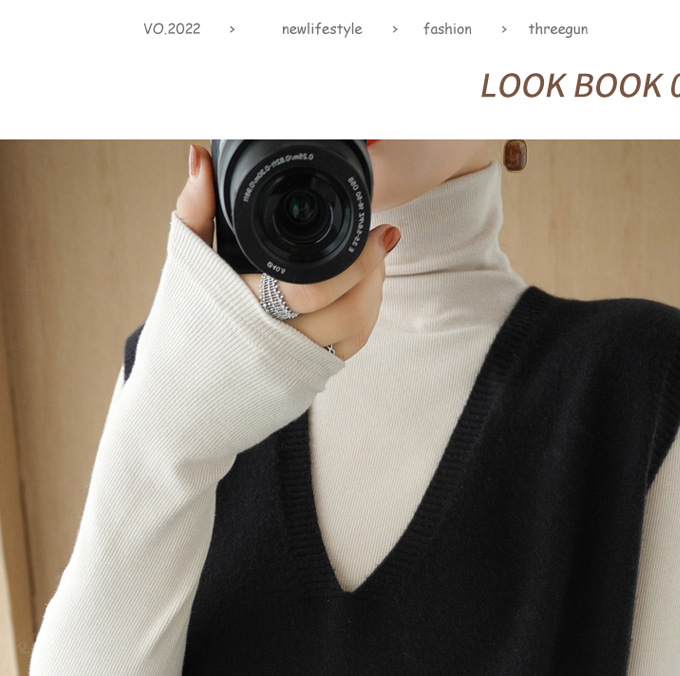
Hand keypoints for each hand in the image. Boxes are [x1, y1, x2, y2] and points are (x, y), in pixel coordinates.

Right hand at [175, 143, 400, 360]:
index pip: (316, 288)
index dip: (359, 260)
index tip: (381, 231)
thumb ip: (195, 209)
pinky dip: (362, 318)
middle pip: (351, 311)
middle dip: (374, 271)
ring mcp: (297, 365)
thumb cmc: (182, 327)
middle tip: (379, 241)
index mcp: (252, 310)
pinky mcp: (308, 380)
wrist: (181, 396)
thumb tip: (199, 158)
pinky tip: (358, 293)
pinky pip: (350, 348)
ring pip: (357, 331)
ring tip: (371, 263)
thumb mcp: (184, 264)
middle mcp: (279, 342)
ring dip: (373, 293)